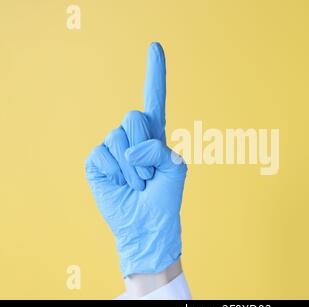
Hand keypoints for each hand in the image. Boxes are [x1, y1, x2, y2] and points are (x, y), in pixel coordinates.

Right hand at [85, 43, 186, 276]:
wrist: (148, 224)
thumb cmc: (165, 198)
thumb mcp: (176, 168)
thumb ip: (160, 148)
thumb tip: (130, 148)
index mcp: (155, 134)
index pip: (154, 98)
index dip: (156, 73)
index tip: (156, 46)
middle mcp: (133, 137)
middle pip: (134, 116)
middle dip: (145, 147)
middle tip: (149, 173)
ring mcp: (113, 147)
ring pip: (119, 137)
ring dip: (134, 167)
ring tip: (138, 183)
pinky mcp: (97, 161)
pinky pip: (104, 153)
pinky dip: (117, 172)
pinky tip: (121, 183)